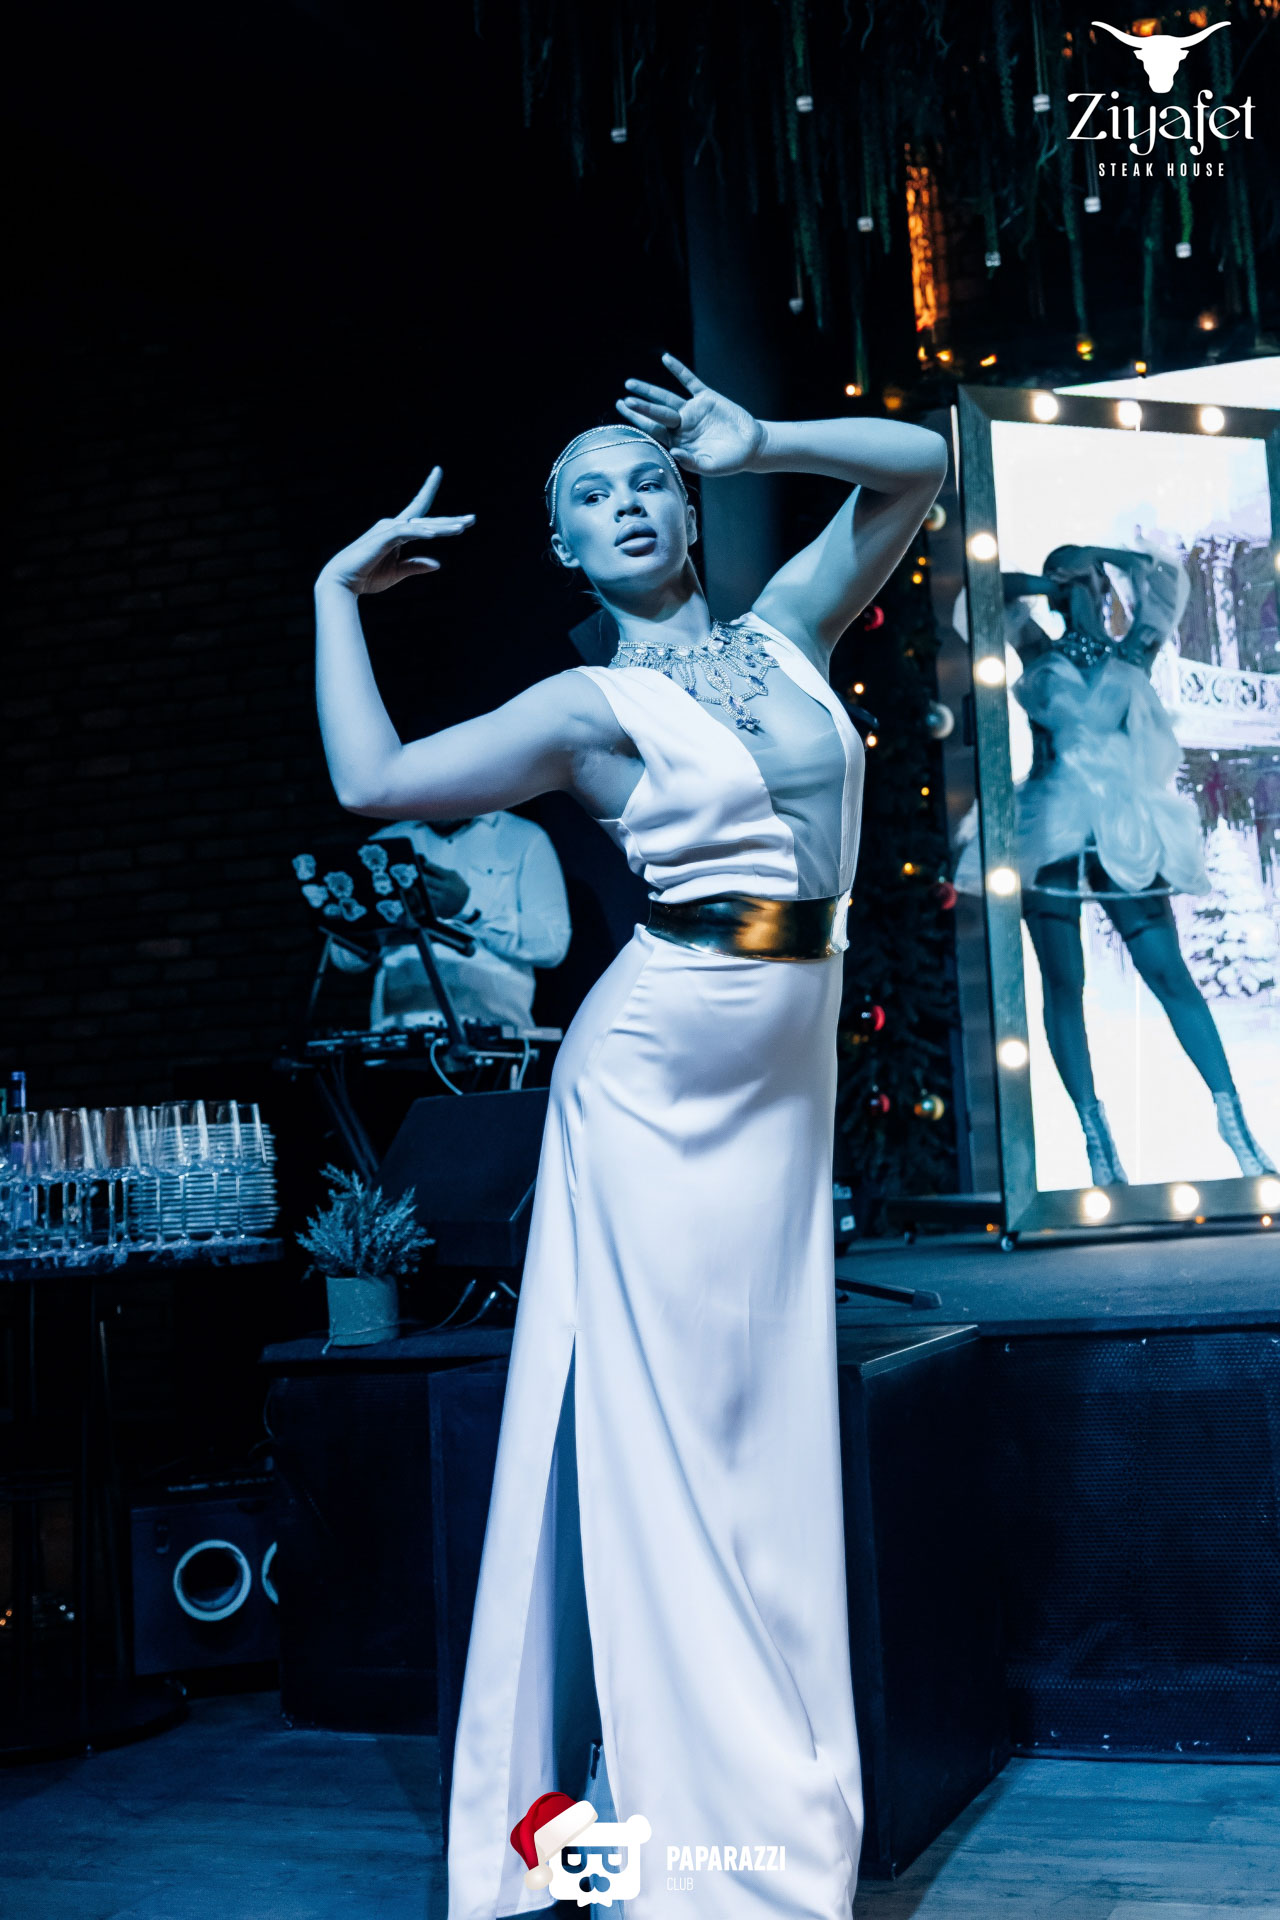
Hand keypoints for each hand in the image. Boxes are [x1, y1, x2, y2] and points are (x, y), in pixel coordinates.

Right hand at [317, 469, 474, 594]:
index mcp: (397, 532)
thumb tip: (438, 564)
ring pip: (421, 525)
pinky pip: (406, 532)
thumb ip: (417, 565)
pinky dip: (420, 532)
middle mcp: (393, 526)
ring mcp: (388, 530)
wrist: (343, 582)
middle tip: (472, 519)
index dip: (431, 496)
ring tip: (462, 528)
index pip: (420, 514)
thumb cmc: (367, 576)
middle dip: (450, 521)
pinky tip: (435, 534)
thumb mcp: (398, 572)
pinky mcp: (383, 538)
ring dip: (442, 527)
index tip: (443, 483)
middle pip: (427, 520)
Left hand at [417, 858, 470, 920]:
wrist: (466, 903)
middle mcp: (446, 888)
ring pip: (425, 892)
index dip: (427, 865)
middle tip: (411, 874)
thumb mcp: (453, 876)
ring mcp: (442, 899)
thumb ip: (440, 870)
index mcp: (450, 878)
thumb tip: (424, 865)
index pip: (436, 869)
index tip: (421, 864)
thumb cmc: (457, 886)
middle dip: (419, 877)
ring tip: (410, 884)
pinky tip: (415, 895)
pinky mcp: (439, 908)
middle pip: (428, 880)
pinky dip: (420, 898)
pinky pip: (426, 902)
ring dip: (417, 888)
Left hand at [615, 352, 764, 477]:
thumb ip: (691, 462)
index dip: (638, 424)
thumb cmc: (729, 460)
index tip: (623, 417)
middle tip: (623, 401)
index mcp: (678, 442)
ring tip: (630, 384)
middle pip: (656, 414)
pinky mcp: (706, 398)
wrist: (751, 446)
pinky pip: (689, 381)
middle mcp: (681, 425)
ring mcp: (692, 410)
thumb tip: (673, 453)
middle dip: (639, 408)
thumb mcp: (710, 466)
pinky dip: (678, 370)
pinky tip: (666, 359)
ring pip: (666, 398)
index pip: (653, 431)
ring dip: (649, 391)